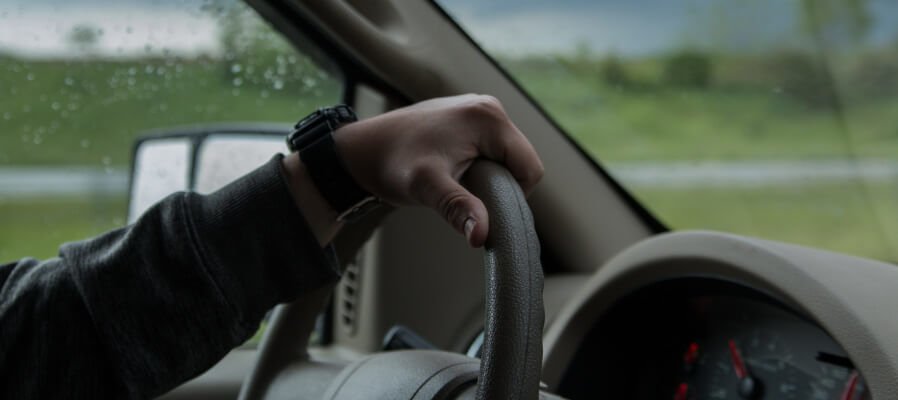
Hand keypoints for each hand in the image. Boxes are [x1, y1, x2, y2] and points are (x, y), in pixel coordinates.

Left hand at [334, 94, 542, 246]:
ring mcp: (476, 110)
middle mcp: (487, 107)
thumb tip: (482, 235)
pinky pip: (490, 150)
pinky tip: (454, 174)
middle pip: (519, 161)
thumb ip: (459, 208)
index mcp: (488, 117)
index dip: (514, 196)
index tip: (484, 208)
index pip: (529, 168)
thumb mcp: (427, 188)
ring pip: (505, 158)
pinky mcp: (466, 119)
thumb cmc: (391, 163)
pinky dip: (479, 168)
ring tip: (457, 185)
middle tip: (466, 197)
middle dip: (500, 186)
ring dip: (489, 178)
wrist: (362, 151)